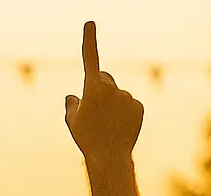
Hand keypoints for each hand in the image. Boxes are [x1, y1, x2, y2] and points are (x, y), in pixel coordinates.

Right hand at [65, 22, 143, 161]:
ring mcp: (127, 97)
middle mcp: (112, 88)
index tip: (90, 23)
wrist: (110, 156)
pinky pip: (128, 104)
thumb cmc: (86, 137)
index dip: (89, 39)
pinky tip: (119, 126)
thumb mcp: (72, 120)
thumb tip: (74, 97)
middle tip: (94, 111)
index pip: (90, 58)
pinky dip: (123, 112)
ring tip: (107, 124)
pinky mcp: (138, 106)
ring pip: (116, 94)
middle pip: (104, 79)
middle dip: (99, 88)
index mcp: (93, 87)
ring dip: (111, 104)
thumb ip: (72, 103)